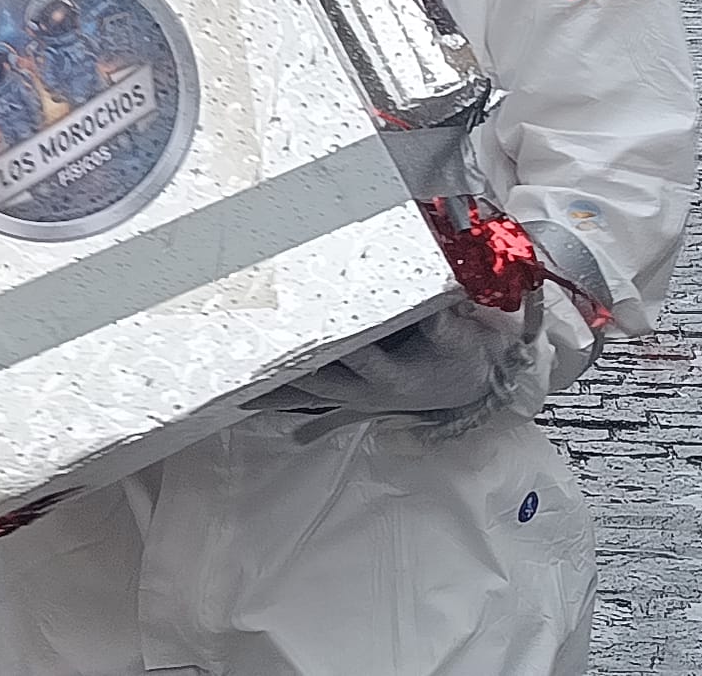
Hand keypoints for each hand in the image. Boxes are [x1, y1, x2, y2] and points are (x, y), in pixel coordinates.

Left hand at [257, 300, 541, 432]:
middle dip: (279, 365)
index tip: (300, 323)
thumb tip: (428, 296)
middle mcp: (362, 392)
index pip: (351, 356)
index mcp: (387, 377)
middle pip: (312, 378)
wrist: (473, 384)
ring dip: (268, 389)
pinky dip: (281, 402)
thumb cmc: (463, 357)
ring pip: (303, 394)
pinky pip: (309, 405)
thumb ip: (440, 321)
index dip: (326, 341)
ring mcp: (352, 399)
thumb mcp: (458, 338)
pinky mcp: (349, 400)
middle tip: (243, 351)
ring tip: (228, 383)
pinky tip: (247, 403)